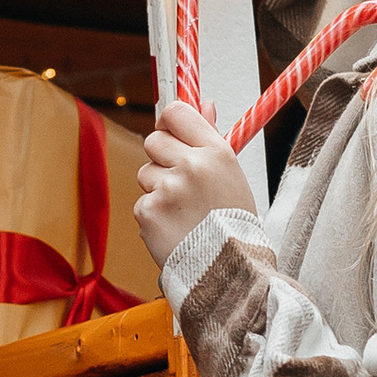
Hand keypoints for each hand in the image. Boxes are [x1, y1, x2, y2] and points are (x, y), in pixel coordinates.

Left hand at [136, 96, 258, 266]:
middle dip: (162, 158)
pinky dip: (154, 216)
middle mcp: (191, 166)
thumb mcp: (232, 176)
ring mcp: (167, 189)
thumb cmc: (234, 225)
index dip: (170, 123)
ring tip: (184, 213)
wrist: (228, 273)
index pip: (176, 113)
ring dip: (158, 189)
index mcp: (216, 153)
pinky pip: (142, 203)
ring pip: (146, 174)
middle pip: (153, 141)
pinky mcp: (148, 212)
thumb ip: (212, 138)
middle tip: (180, 181)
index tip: (172, 133)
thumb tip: (204, 103)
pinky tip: (175, 230)